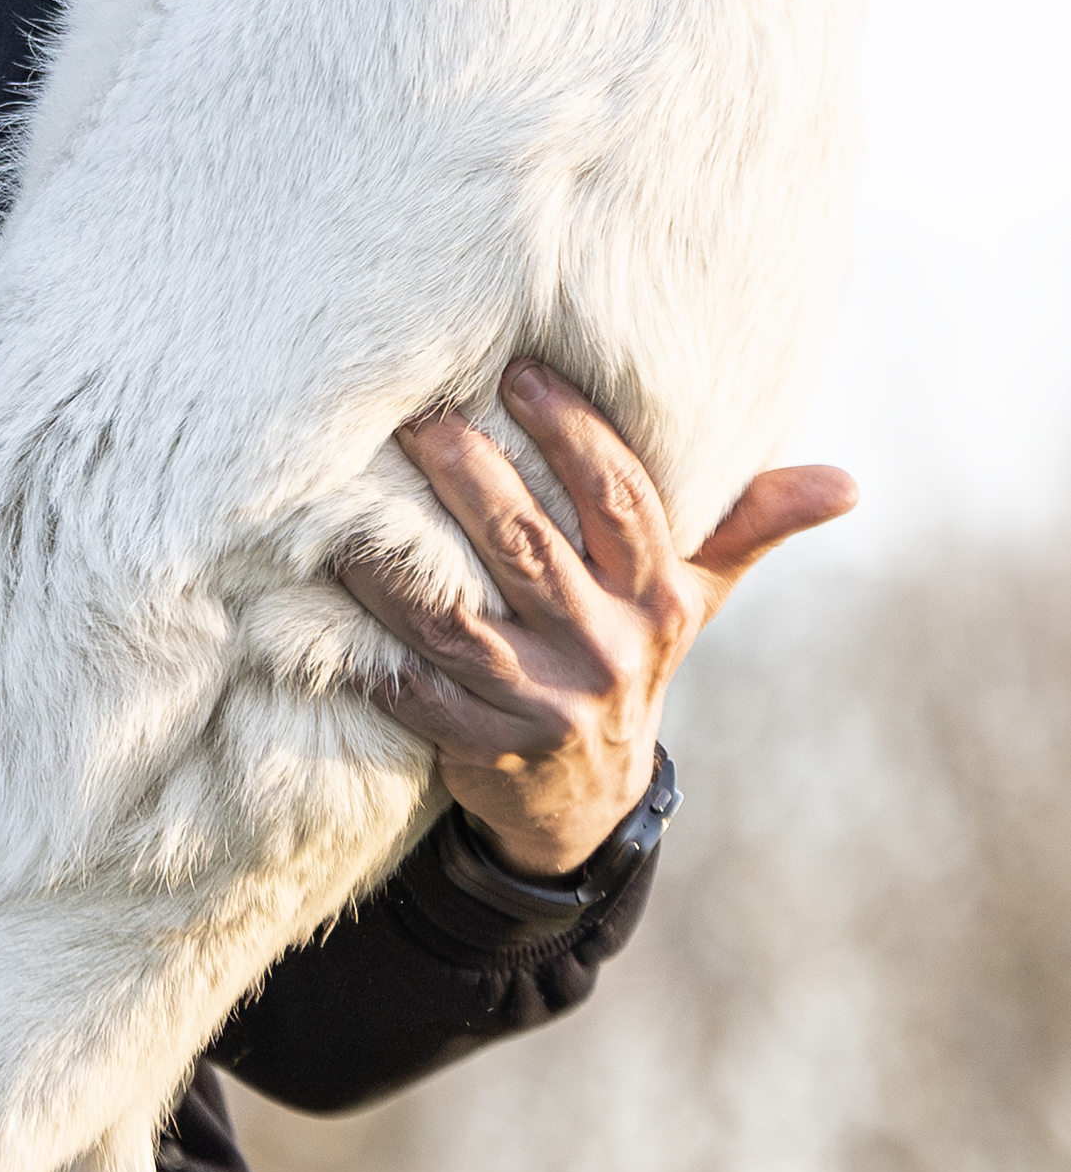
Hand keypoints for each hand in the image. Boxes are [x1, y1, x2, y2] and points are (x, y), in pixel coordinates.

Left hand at [337, 360, 857, 877]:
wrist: (585, 800)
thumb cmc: (630, 655)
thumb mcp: (693, 599)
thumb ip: (747, 525)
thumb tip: (844, 482)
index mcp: (659, 599)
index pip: (621, 500)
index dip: (572, 433)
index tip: (519, 371)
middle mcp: (606, 649)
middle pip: (528, 548)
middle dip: (468, 477)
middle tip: (416, 415)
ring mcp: (542, 704)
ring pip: (457, 620)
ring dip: (397, 559)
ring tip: (348, 497)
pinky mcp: (481, 749)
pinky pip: (415, 688)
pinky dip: (368, 644)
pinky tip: (327, 590)